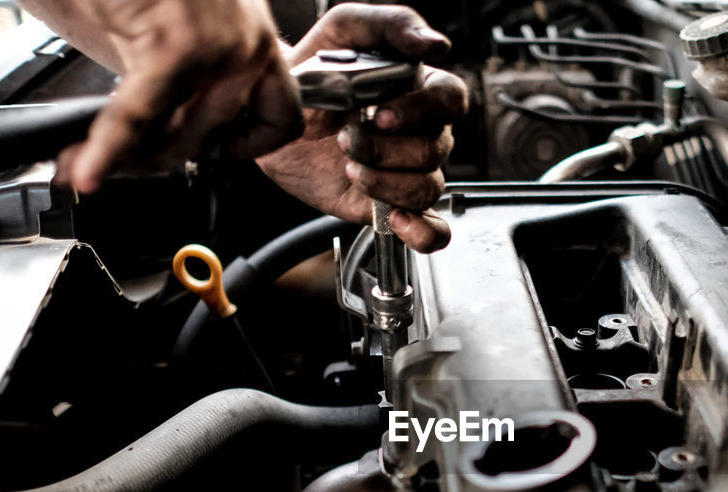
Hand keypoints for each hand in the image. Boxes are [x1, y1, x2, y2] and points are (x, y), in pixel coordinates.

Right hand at [56, 0, 301, 193]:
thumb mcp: (176, 29)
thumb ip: (185, 84)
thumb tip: (166, 140)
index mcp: (256, 39)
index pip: (280, 120)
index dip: (247, 148)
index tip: (217, 153)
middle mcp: (248, 44)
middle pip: (220, 138)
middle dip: (165, 159)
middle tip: (128, 163)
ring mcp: (219, 46)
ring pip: (182, 137)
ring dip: (131, 158)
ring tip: (90, 163)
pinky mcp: (177, 46)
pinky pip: (139, 116)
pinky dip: (107, 147)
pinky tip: (89, 168)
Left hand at [255, 4, 467, 252]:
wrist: (276, 117)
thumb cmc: (314, 70)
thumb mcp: (346, 29)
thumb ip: (392, 24)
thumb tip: (435, 44)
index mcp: (420, 93)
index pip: (451, 101)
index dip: (422, 112)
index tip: (382, 114)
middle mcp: (421, 134)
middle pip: (434, 150)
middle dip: (386, 149)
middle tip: (347, 139)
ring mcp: (408, 172)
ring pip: (427, 187)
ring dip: (386, 182)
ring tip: (350, 168)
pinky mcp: (391, 205)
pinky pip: (432, 229)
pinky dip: (423, 231)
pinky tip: (398, 219)